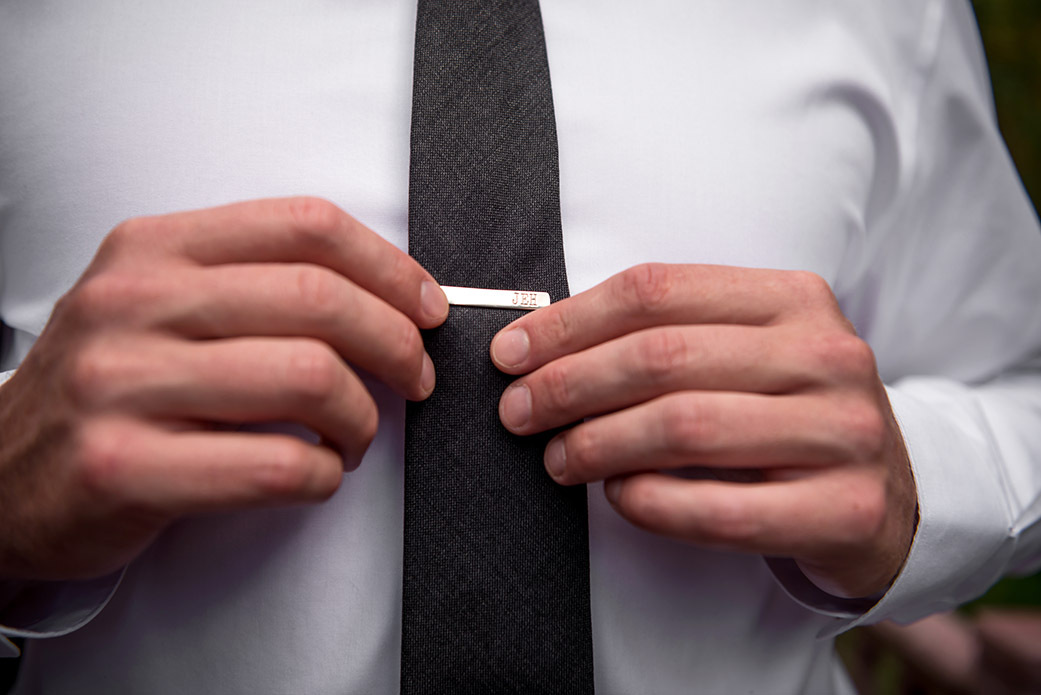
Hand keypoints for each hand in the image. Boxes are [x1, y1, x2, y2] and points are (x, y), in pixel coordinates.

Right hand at [0, 197, 447, 580]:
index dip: (390, 267)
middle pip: (320, 301)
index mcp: (153, 250)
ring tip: (355, 436)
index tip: (425, 307)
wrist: (0, 474)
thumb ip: (252, 284)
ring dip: (363, 419)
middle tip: (415, 379)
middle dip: (397, 345)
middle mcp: (133, 304)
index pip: (306, 226)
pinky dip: (325, 475)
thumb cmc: (108, 389)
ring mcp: (122, 385)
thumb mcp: (157, 304)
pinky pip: (278, 465)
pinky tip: (317, 473)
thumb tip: (387, 296)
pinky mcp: (124, 467)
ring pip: (310, 380)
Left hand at [491, 263, 915, 598]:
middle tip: (517, 412)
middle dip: (568, 385)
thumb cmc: (790, 414)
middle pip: (662, 357)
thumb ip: (669, 337)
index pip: (657, 292)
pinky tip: (617, 496)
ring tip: (557, 458)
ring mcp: (842, 432)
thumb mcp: (748, 353)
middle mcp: (825, 354)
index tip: (511, 354)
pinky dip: (650, 503)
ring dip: (598, 444)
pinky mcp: (844, 509)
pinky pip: (720, 509)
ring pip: (685, 427)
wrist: (891, 494)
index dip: (569, 322)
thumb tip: (540, 350)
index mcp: (794, 298)